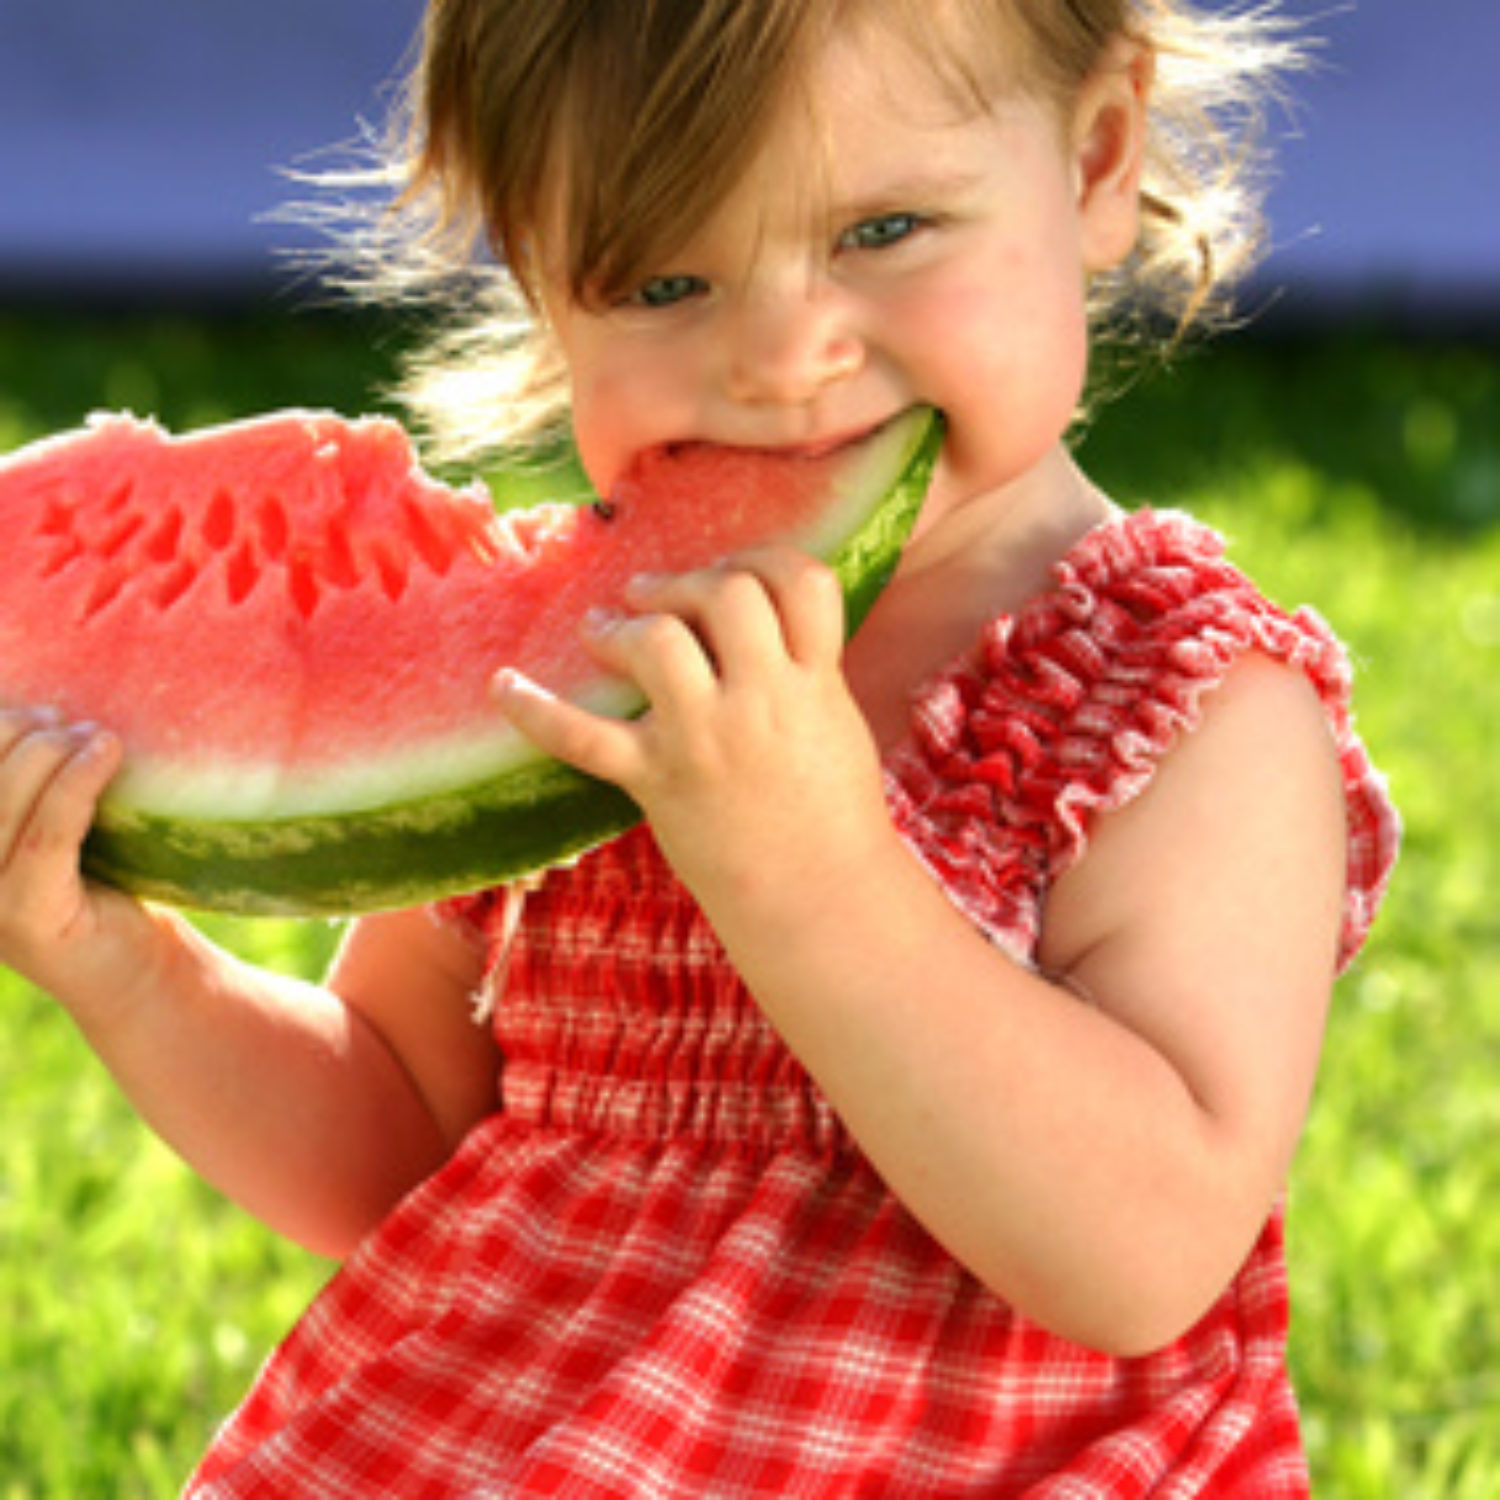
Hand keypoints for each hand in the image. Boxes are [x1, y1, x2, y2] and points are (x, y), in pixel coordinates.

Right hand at [0, 707, 154, 1008]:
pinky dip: (77, 783)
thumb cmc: (101, 889)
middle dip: (19, 734)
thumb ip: (27, 785)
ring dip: (53, 753)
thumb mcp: (52, 831)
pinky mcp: (29, 917)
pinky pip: (48, 833)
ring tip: (98, 737)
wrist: (142, 974)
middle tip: (70, 723)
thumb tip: (38, 705)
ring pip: (7, 800)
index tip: (33, 708)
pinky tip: (107, 752)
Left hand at [495, 547, 892, 908]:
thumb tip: (746, 605)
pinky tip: (502, 685)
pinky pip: (581, 737)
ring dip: (622, 623)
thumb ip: (801, 660)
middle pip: (727, 593)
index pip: (803, 582)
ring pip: (656, 641)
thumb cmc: (829, 806)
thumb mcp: (835, 717)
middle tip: (656, 597)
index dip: (765, 561)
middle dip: (686, 582)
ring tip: (604, 630)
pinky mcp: (656, 781)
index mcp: (815, 682)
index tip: (737, 575)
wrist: (816, 896)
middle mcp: (762, 701)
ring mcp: (706, 739)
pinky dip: (534, 710)